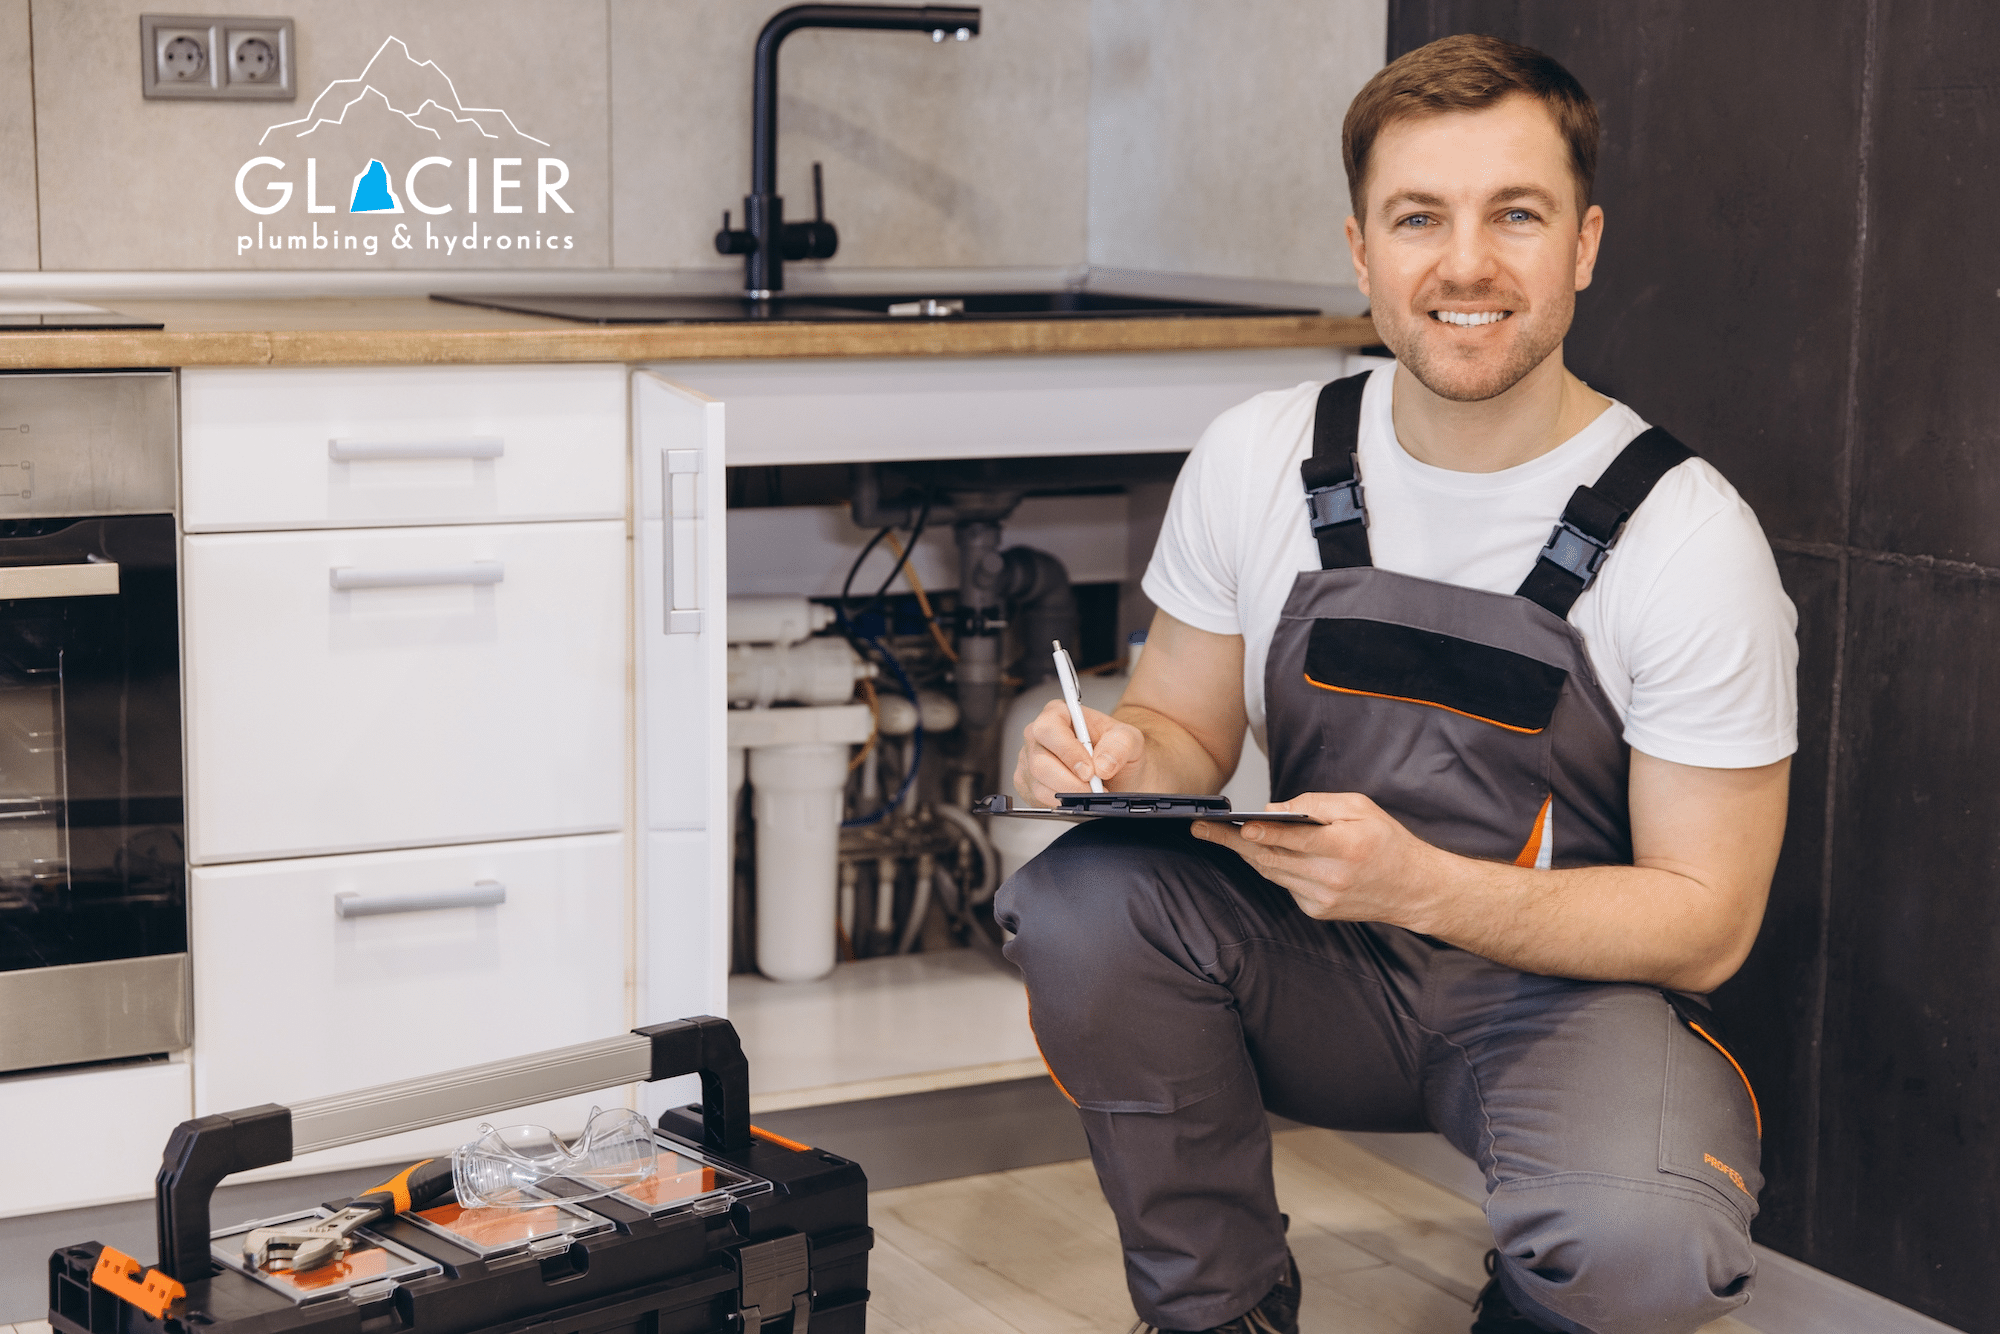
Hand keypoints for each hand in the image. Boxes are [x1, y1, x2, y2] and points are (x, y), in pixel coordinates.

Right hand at [1013, 699, 1146, 805]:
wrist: (1119, 772)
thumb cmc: (1116, 749)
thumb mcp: (1129, 739)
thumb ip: (1119, 745)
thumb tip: (1102, 764)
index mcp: (1058, 714)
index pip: (1049, 728)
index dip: (1067, 751)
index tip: (1088, 771)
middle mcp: (1038, 736)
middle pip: (1039, 761)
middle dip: (1069, 781)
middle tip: (1093, 789)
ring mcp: (1030, 761)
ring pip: (1038, 785)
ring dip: (1068, 795)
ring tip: (1090, 794)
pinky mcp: (1029, 785)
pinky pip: (1038, 800)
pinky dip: (1061, 805)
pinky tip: (1077, 799)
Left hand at [1191, 791, 1439, 925]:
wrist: (1412, 889)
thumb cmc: (1388, 843)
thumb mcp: (1359, 808)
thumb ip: (1316, 804)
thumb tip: (1275, 810)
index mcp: (1345, 847)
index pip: (1294, 840)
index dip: (1263, 832)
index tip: (1237, 824)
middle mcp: (1331, 877)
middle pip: (1271, 859)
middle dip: (1233, 842)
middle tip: (1203, 828)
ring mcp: (1322, 898)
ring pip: (1271, 873)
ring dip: (1245, 854)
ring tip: (1218, 836)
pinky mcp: (1317, 910)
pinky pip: (1284, 885)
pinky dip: (1273, 867)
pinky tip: (1263, 853)